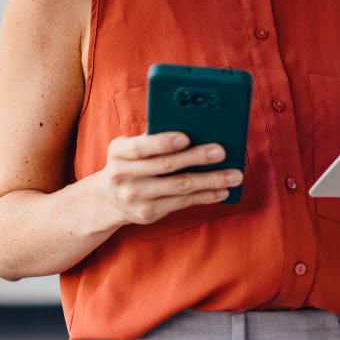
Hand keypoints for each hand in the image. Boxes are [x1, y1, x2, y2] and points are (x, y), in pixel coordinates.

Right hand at [93, 131, 243, 228]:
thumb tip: (191, 126)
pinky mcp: (148, 213)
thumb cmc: (128, 164)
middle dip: (196, 158)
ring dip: (210, 181)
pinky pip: (182, 203)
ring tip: (233, 175)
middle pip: (165, 166)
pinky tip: (221, 191)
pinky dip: (205, 196)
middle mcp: (124, 176)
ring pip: (179, 187)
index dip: (163, 142)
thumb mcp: (128, 148)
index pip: (141, 147)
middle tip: (221, 152)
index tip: (186, 137)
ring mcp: (136, 197)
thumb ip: (151, 138)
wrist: (107, 199)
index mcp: (119, 152)